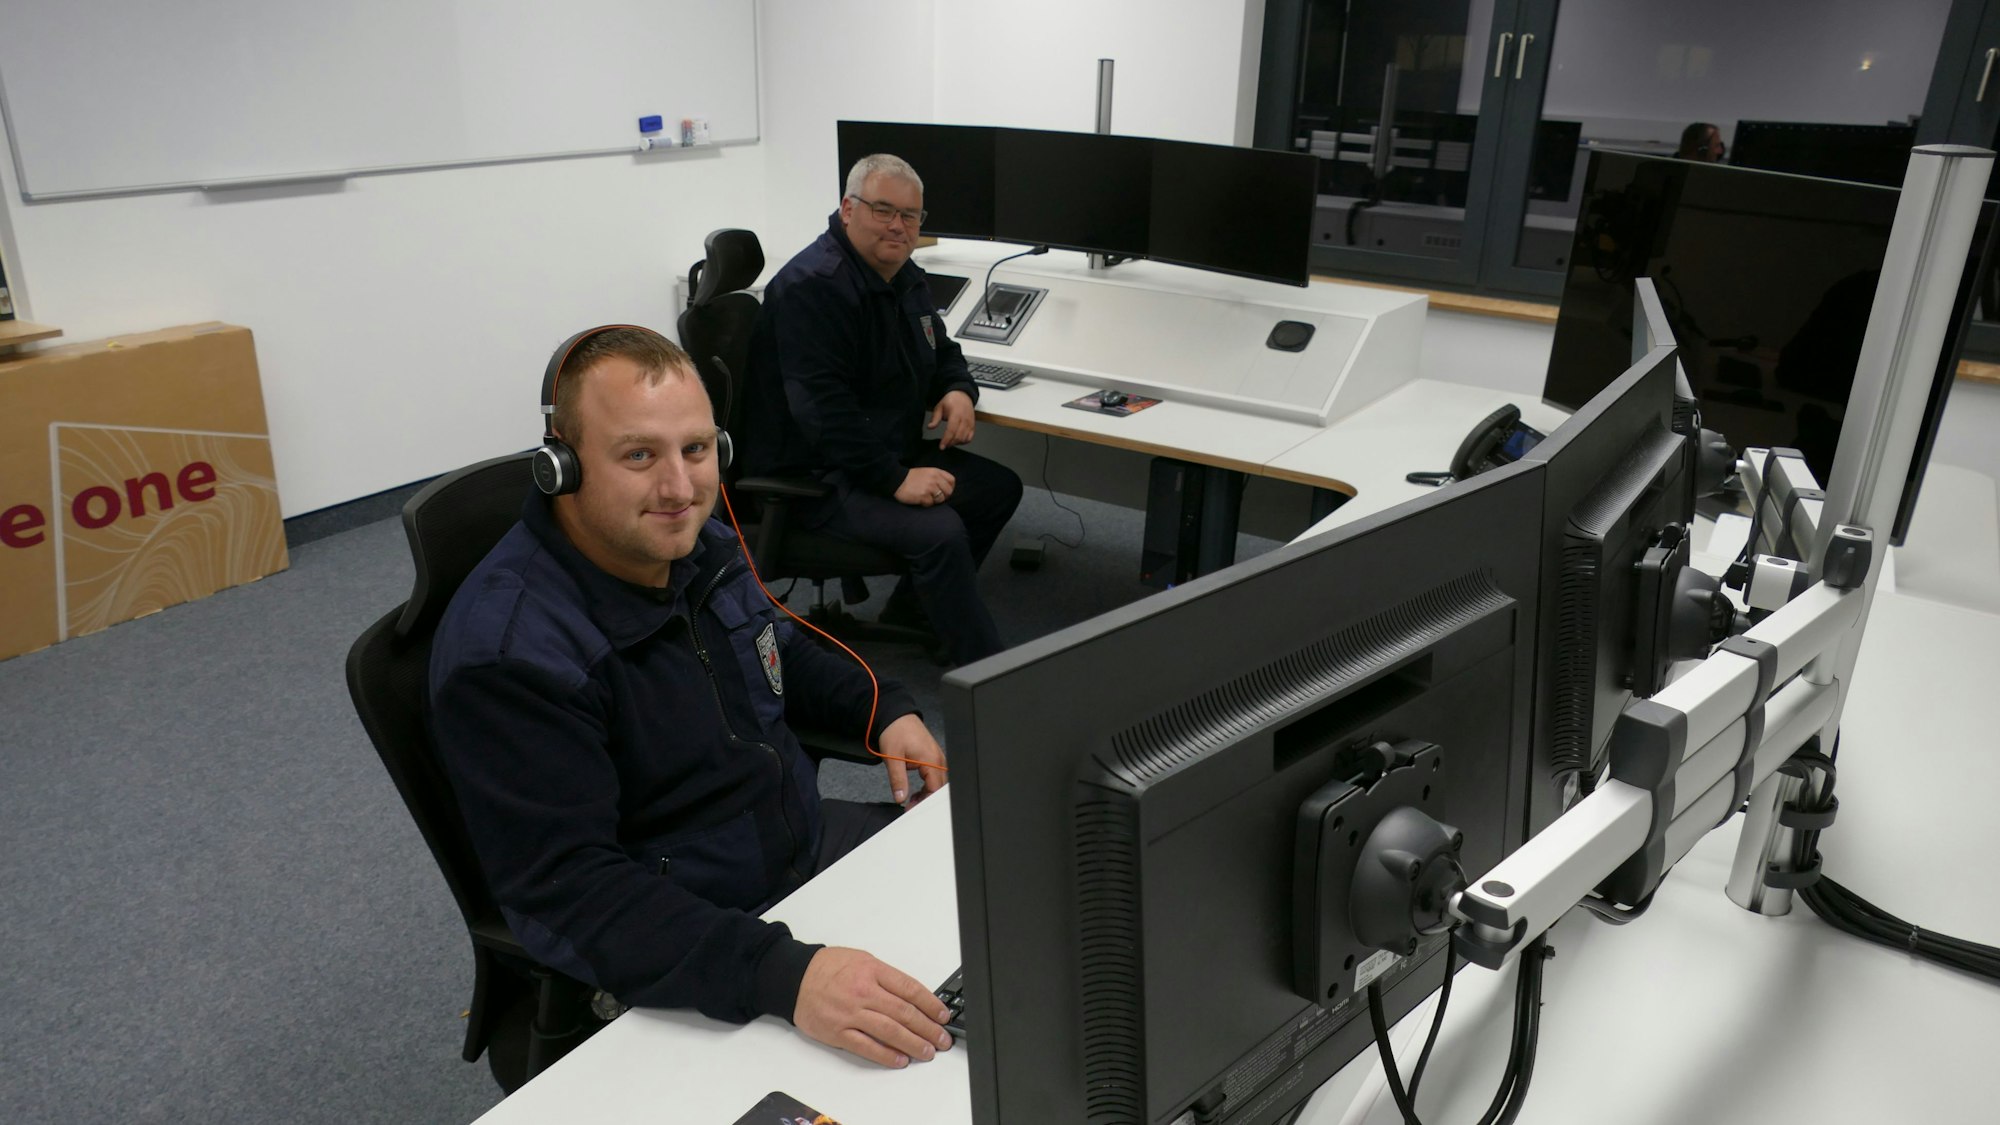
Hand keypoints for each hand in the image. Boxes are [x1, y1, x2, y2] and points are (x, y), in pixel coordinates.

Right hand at [792, 947, 953, 1067]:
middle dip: (928, 1028)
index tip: (943, 1016)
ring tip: (928, 1051)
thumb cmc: (829, 967)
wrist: (794, 978)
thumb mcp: (863, 960)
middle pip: (904, 1013)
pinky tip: (900, 1060)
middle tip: (942, 1039)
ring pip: (889, 1031)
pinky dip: (886, 1055)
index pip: (910, 989)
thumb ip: (887, 978)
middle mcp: (864, 992)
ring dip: (913, 1044)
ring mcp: (851, 1013)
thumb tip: (913, 997)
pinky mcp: (838, 1032)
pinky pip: (866, 1046)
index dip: (931, 1004)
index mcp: (873, 971)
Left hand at [878, 712, 946, 805]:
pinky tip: (916, 791)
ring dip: (927, 793)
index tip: (912, 809)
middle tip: (911, 807)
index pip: (934, 789)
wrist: (895, 716)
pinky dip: (927, 786)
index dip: (924, 802)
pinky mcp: (932, 757)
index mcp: (931, 760)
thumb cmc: (895, 731)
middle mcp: (938, 759)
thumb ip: (898, 780)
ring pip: (938, 782)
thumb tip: (901, 797)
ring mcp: (937, 757)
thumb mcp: (893, 758)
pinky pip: (935, 776)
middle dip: (927, 800)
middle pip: (939, 787)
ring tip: (912, 801)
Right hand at [894, 466, 955, 507]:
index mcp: (936, 472)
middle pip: (948, 491)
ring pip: (940, 499)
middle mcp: (934, 479)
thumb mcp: (926, 472)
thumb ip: (936, 477)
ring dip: (934, 501)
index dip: (950, 488)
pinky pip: (930, 504)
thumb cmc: (911, 478)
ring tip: (926, 498)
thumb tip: (946, 488)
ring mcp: (929, 487)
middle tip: (935, 498)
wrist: (897, 480)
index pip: (951, 480)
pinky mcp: (923, 495)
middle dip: (943, 496)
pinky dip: (926, 504)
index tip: (945, 491)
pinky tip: (920, 500)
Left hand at [927, 390, 975, 448]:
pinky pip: (970, 437)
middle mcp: (965, 419)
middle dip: (950, 443)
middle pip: (958, 436)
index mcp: (956, 414)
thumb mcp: (940, 407)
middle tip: (944, 445)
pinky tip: (957, 441)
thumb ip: (935, 418)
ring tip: (949, 442)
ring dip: (956, 443)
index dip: (946, 440)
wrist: (963, 395)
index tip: (941, 446)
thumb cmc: (951, 401)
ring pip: (964, 438)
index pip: (951, 431)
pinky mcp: (973, 425)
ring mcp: (970, 423)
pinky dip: (964, 442)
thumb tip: (930, 427)